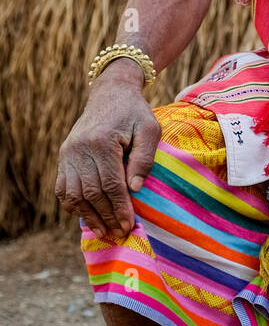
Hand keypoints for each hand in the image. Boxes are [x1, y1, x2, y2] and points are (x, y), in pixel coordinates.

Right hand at [55, 62, 161, 237]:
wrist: (111, 93)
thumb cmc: (134, 113)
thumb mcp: (149, 130)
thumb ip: (144, 159)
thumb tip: (134, 190)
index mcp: (101, 142)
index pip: (110, 184)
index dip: (119, 208)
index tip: (129, 225)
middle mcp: (79, 149)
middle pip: (91, 192)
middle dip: (106, 216)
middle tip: (119, 232)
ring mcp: (68, 153)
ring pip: (73, 193)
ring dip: (88, 215)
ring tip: (103, 230)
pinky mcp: (64, 155)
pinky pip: (62, 187)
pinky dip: (72, 204)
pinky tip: (86, 215)